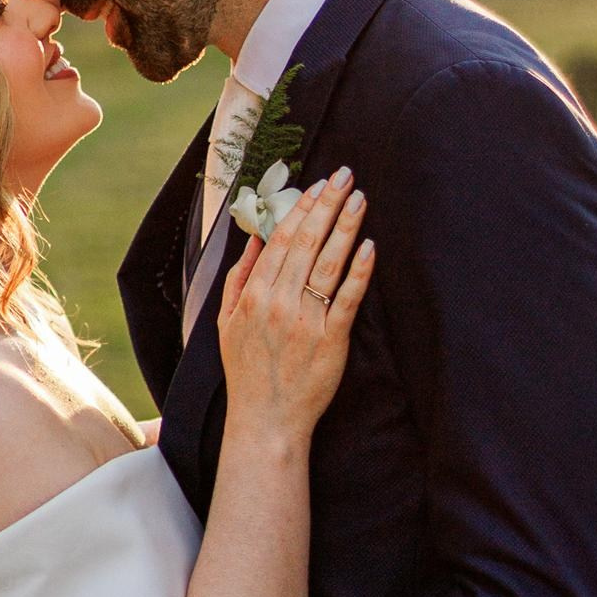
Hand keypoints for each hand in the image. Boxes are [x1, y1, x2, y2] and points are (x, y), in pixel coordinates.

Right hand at [217, 169, 372, 438]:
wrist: (266, 420)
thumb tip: (254, 239)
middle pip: (307, 242)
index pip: (281, 240)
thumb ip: (239, 278)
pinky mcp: (331, 340)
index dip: (301, 209)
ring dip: (345, 226)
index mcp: (254, 295)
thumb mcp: (226, 322)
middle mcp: (279, 302)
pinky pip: (348, 298)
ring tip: (359, 199)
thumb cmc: (247, 372)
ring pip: (329, 263)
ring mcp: (306, 320)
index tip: (317, 185)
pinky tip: (369, 246)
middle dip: (327, 205)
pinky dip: (359, 271)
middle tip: (344, 176)